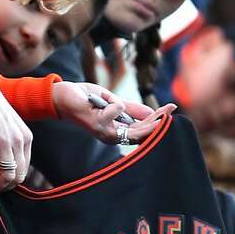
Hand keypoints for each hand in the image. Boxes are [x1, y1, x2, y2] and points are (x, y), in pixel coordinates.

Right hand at [0, 71, 32, 195]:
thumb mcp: (8, 126)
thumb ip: (11, 143)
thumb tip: (3, 166)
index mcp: (26, 137)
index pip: (25, 168)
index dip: (13, 180)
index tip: (2, 183)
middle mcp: (18, 140)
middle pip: (19, 175)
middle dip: (7, 186)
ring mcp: (4, 141)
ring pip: (7, 174)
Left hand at [52, 82, 174, 144]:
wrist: (61, 96)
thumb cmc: (85, 99)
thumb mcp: (112, 101)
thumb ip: (131, 109)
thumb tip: (152, 114)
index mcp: (115, 132)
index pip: (142, 131)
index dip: (158, 121)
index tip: (172, 109)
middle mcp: (111, 137)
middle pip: (143, 133)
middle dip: (159, 121)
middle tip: (172, 108)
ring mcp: (105, 132)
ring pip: (135, 128)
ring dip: (148, 117)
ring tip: (148, 107)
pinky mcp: (99, 124)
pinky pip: (118, 108)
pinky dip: (113, 99)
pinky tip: (100, 99)